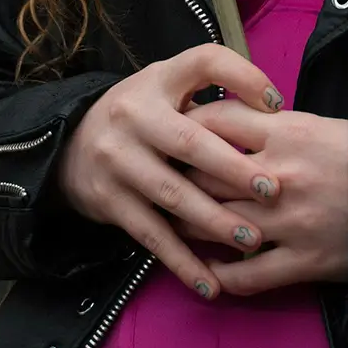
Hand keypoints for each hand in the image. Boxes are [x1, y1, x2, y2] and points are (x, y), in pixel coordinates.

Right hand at [57, 45, 284, 298]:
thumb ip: (215, 91)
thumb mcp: (170, 87)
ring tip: (252, 241)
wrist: (70, 146)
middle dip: (233, 168)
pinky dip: (182, 262)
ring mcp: (118, 160)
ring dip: (213, 221)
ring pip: (172, 194)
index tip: (277, 106)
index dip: (243, 78)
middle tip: (271, 190)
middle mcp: (134, 115)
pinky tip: (211, 285)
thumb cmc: (146, 115)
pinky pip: (152, 236)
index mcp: (159, 80)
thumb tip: (276, 109)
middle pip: (189, 141)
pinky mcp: (110, 201)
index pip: (204, 63)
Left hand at [180, 102, 347, 295]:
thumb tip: (225, 124)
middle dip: (177, 179)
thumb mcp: (320, 128)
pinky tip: (210, 273)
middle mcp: (280, 177)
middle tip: (161, 182)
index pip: (215, 121)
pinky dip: (221, 276)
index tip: (170, 135)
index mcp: (286, 133)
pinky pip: (247, 276)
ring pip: (216, 226)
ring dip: (189, 228)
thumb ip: (272, 128)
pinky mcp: (302, 262)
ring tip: (176, 226)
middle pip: (204, 176)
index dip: (185, 128)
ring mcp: (288, 223)